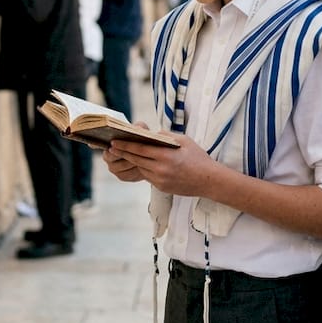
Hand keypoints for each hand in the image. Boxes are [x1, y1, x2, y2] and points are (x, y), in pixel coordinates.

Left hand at [106, 134, 221, 197]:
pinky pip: (148, 176)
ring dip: (132, 161)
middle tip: (112, 147)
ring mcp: (160, 180)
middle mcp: (160, 169)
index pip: (140, 149)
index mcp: (165, 156)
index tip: (114, 142)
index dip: (125, 145)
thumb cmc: (198, 157)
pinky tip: (140, 163)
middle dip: (123, 153)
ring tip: (124, 153)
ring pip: (141, 168)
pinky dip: (144, 169)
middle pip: (136, 159)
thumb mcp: (184, 141)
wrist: (209, 180)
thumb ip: (166, 136)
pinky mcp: (162, 187)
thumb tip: (152, 134)